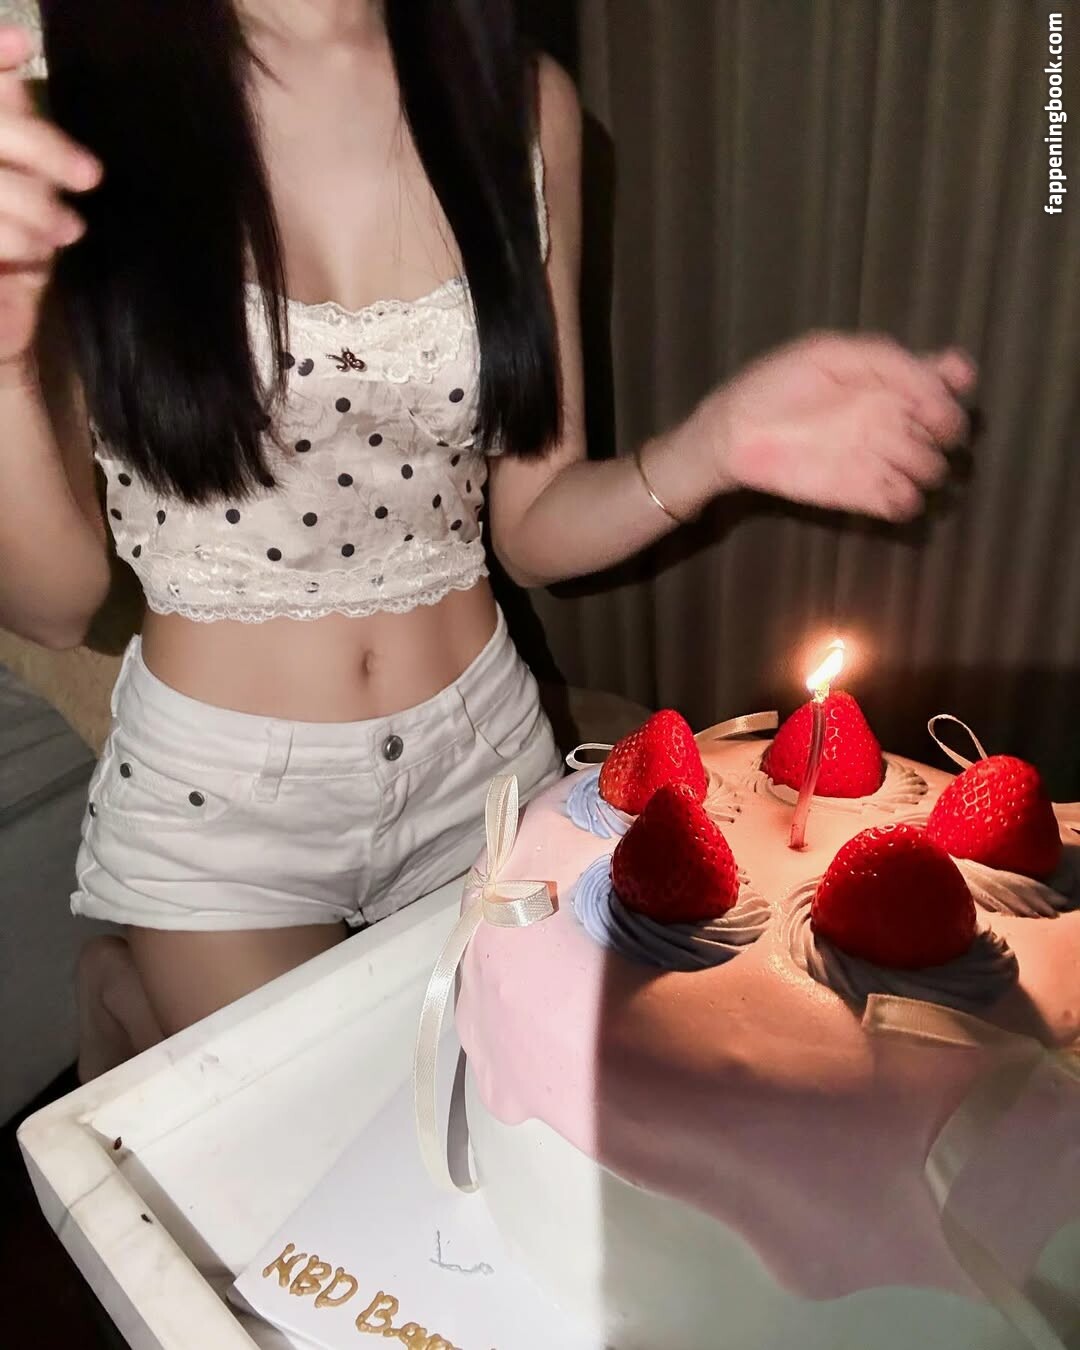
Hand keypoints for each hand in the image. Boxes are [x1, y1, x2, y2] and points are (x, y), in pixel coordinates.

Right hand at [0, 26, 100, 370]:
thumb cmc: (12, 261)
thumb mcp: (23, 191)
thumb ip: (17, 135)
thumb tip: (17, 73)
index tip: (24, 44)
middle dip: (39, 144)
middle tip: (90, 176)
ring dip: (32, 202)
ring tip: (64, 231)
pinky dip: (14, 237)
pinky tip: (38, 252)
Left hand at [697, 331, 976, 521]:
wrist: (735, 434)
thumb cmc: (777, 385)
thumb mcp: (829, 354)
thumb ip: (886, 359)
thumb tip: (942, 376)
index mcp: (890, 380)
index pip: (948, 380)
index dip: (952, 390)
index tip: (937, 396)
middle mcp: (893, 419)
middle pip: (947, 431)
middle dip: (944, 432)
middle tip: (916, 429)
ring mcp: (880, 458)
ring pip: (931, 469)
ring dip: (927, 468)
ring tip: (898, 461)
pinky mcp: (863, 494)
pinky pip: (904, 504)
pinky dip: (907, 501)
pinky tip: (891, 491)